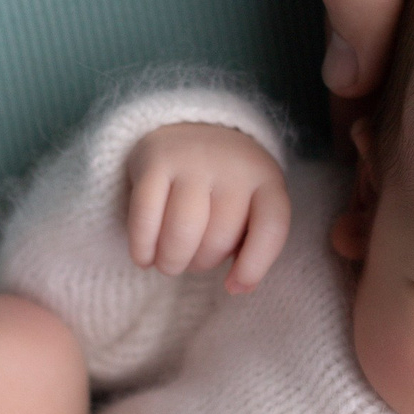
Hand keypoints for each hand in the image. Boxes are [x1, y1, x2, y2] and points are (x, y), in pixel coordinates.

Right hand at [124, 122, 290, 292]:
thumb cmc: (223, 184)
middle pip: (219, 238)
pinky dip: (143, 249)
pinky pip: (146, 219)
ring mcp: (192, 160)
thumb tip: (238, 287)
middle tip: (192, 260)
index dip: (254, 266)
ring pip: (183, 233)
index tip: (233, 287)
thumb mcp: (250, 203)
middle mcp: (232, 165)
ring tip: (169, 263)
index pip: (271, 227)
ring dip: (172, 262)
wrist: (188, 126)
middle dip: (201, 263)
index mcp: (265, 178)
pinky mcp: (155, 162)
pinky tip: (144, 258)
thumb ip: (251, 242)